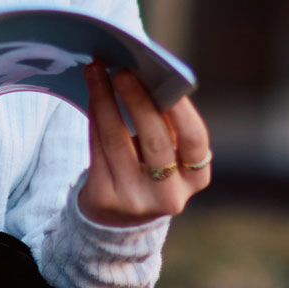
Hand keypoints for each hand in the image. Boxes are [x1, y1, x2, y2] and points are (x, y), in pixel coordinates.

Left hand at [76, 63, 212, 226]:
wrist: (119, 216)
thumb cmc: (150, 168)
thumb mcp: (169, 153)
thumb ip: (164, 123)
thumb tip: (144, 75)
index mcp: (196, 178)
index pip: (194, 140)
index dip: (181, 109)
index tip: (166, 79)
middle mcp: (170, 195)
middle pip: (155, 142)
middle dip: (137, 101)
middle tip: (122, 71)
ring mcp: (136, 201)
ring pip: (117, 142)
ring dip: (105, 101)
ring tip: (96, 72)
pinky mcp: (106, 200)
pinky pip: (97, 150)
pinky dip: (94, 118)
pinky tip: (92, 96)